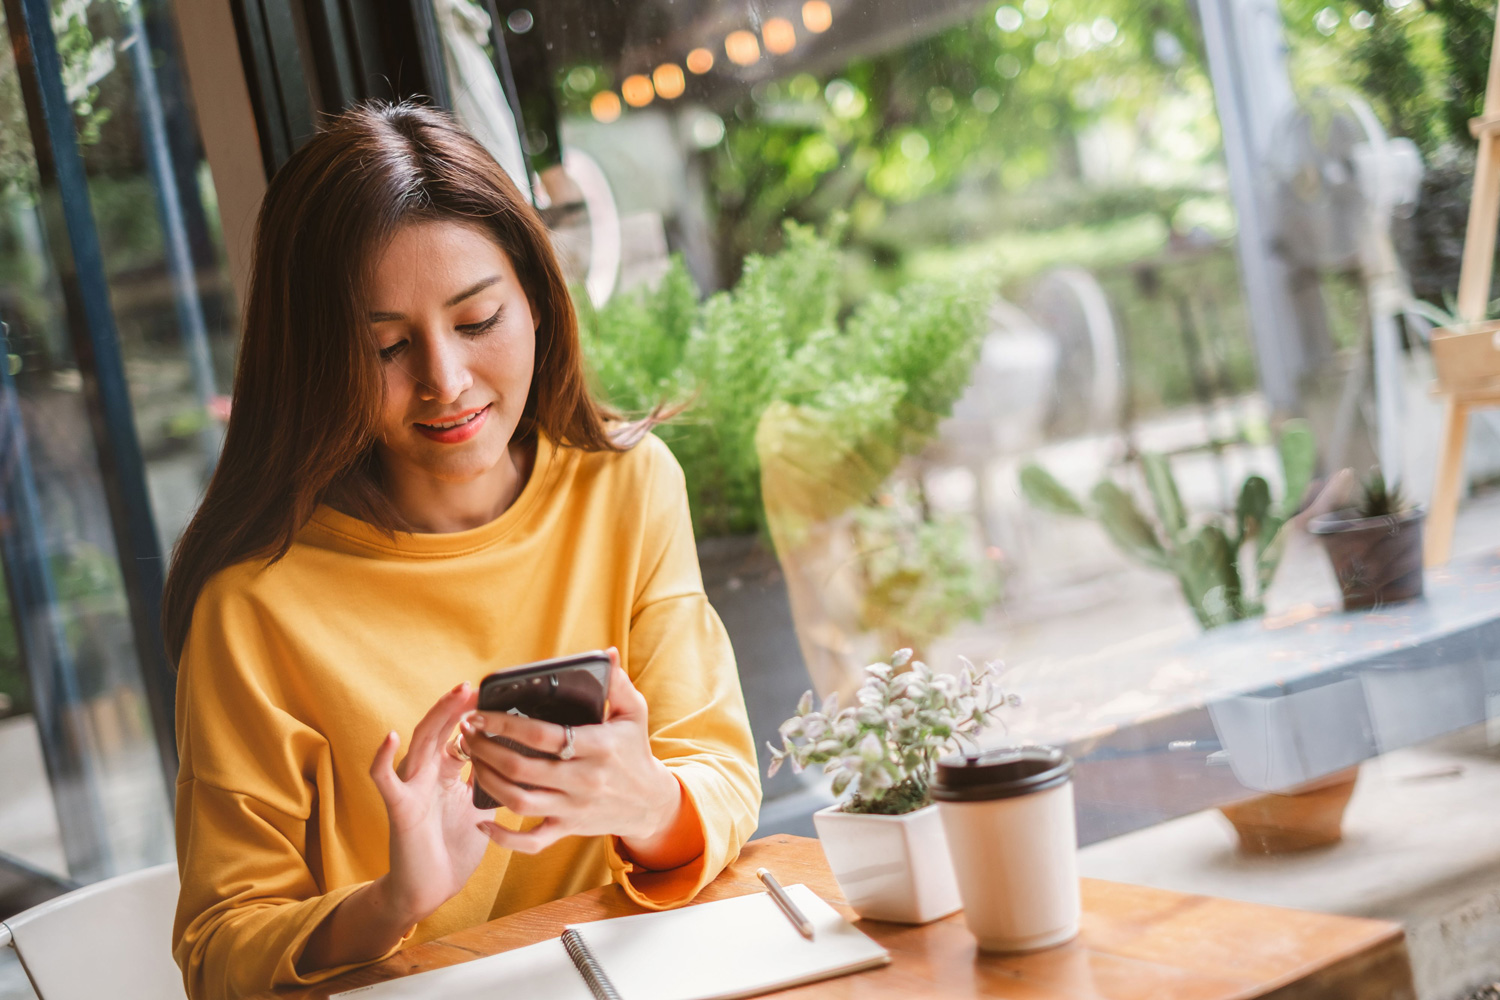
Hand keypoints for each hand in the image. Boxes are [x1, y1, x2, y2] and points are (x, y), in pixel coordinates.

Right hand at [368, 681, 491, 926]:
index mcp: (446, 774)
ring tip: (453, 696)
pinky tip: (390, 737)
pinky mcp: (399, 807)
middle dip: (456, 707)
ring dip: (436, 717)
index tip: (494, 696)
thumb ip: (492, 781)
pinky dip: (383, 758)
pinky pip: (385, 780)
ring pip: (420, 743)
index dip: (473, 716)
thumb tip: (521, 758)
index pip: (458, 735)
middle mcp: (427, 775)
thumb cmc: (453, 848)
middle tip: (474, 685)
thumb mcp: (481, 808)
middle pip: (439, 730)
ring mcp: (411, 788)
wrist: (429, 889)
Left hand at [461, 648, 688, 863]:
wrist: (650, 803)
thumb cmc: (635, 751)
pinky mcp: (568, 830)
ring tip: (471, 760)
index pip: (543, 735)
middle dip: (486, 749)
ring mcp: (574, 808)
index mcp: (599, 746)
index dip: (505, 724)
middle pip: (523, 768)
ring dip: (488, 782)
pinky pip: (531, 842)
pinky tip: (482, 820)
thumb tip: (608, 653)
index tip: (479, 713)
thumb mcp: (634, 713)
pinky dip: (504, 838)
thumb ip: (617, 683)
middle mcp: (584, 780)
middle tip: (467, 733)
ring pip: (520, 802)